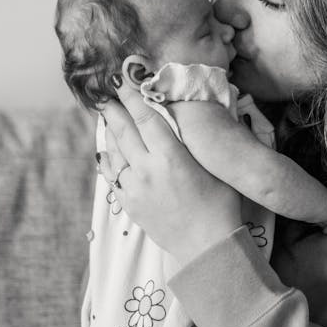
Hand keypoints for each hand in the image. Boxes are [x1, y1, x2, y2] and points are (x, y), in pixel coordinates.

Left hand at [99, 80, 242, 264]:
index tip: (123, 79)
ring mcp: (135, 188)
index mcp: (171, 156)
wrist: (207, 247)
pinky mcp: (131, 204)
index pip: (145, 117)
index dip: (132, 96)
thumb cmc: (220, 205)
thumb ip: (196, 141)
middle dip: (114, 108)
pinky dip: (107, 159)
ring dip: (110, 130)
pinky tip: (106, 150)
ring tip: (106, 115)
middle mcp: (147, 169)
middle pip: (124, 130)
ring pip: (115, 151)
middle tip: (105, 91)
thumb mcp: (214, 166)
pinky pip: (112, 176)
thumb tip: (189, 116)